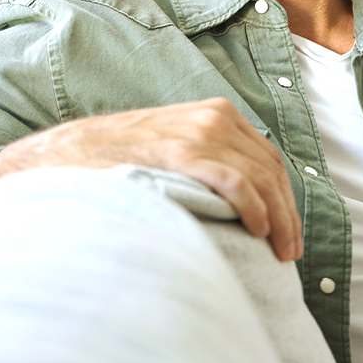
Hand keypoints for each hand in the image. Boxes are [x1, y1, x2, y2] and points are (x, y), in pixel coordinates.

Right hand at [0, 98, 302, 261]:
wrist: (72, 151)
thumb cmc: (122, 157)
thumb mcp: (175, 145)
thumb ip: (208, 157)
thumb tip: (242, 194)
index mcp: (217, 113)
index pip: (268, 157)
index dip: (284, 195)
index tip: (288, 227)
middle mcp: (215, 117)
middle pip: (270, 168)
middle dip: (287, 211)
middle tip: (290, 249)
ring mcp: (200, 132)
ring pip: (260, 177)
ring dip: (278, 217)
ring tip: (279, 249)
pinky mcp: (184, 152)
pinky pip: (235, 181)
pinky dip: (254, 207)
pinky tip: (258, 229)